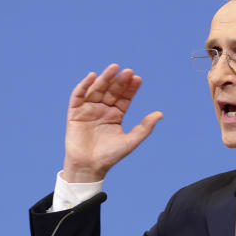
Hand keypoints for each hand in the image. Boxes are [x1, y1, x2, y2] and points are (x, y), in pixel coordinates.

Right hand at [63, 64, 162, 181]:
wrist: (89, 167)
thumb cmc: (109, 156)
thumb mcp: (130, 141)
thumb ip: (145, 128)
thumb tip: (160, 114)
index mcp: (116, 115)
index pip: (124, 97)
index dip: (130, 88)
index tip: (138, 79)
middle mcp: (103, 110)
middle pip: (112, 91)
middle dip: (120, 81)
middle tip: (128, 71)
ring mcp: (89, 110)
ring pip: (97, 89)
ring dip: (105, 78)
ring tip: (114, 68)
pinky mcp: (75, 112)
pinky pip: (78, 96)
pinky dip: (84, 85)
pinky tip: (92, 76)